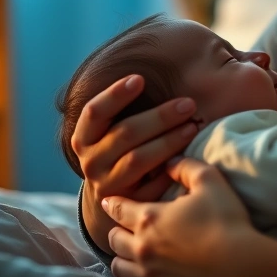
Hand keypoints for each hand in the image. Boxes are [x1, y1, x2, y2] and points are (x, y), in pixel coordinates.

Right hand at [71, 74, 198, 254]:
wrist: (111, 196)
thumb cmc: (120, 150)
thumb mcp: (112, 130)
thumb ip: (126, 108)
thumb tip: (154, 72)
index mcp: (83, 138)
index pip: (94, 112)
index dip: (115, 94)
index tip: (140, 78)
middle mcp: (91, 162)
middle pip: (125, 134)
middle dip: (159, 117)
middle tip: (188, 103)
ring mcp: (108, 185)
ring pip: (139, 160)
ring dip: (169, 141)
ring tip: (192, 126)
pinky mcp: (128, 204)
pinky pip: (152, 187)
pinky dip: (170, 171)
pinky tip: (189, 159)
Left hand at [104, 158, 276, 276]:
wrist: (240, 267)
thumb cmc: (225, 221)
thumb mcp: (210, 181)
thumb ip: (186, 166)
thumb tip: (170, 162)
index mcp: (150, 218)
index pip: (118, 208)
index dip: (112, 203)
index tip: (108, 201)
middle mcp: (142, 247)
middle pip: (114, 238)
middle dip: (117, 230)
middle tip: (124, 227)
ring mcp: (149, 274)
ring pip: (118, 266)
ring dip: (121, 257)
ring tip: (130, 253)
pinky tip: (140, 275)